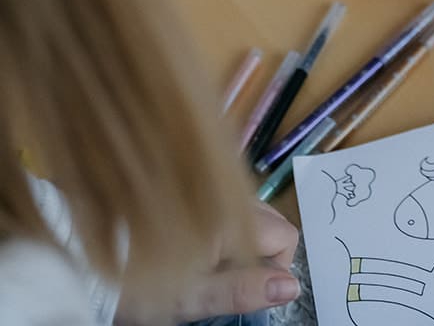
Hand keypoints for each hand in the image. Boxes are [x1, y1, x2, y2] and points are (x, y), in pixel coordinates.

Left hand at [117, 203, 299, 321]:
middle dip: (263, 252)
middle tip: (228, 279)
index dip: (274, 269)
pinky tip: (201, 242)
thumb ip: (244, 289)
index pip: (286, 237)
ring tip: (211, 263)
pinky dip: (229, 223)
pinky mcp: (199, 185)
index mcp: (232, 216)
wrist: (95, 252)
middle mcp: (228, 192)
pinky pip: (233, 202)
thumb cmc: (143, 279)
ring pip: (255, 211)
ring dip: (246, 238)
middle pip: (274, 220)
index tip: (244, 290)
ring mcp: (214, 185)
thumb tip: (291, 286)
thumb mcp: (194, 295)